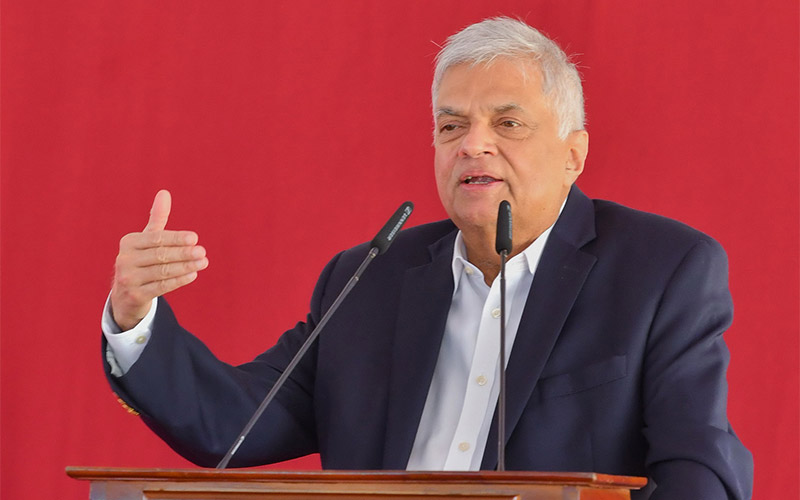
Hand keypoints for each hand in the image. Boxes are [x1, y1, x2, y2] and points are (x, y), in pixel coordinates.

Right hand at [110, 190, 208, 330]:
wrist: (126, 295)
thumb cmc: (142, 260)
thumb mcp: (147, 239)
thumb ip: (157, 218)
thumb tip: (164, 192)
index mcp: (128, 243)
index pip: (156, 239)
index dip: (176, 238)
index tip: (195, 238)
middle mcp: (125, 260)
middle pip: (160, 255)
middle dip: (183, 253)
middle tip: (202, 252)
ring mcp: (128, 279)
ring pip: (162, 271)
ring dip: (185, 266)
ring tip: (203, 262)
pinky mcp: (134, 295)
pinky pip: (161, 287)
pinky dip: (178, 280)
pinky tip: (193, 274)